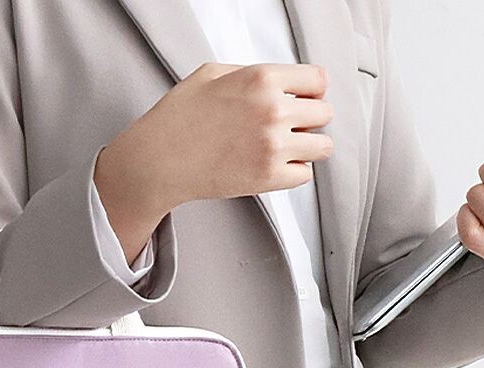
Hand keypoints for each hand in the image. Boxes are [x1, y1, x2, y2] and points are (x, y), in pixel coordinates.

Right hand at [94, 62, 333, 261]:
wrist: (159, 160)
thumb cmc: (178, 118)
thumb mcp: (212, 73)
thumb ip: (251, 74)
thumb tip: (277, 82)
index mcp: (262, 78)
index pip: (318, 80)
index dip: (311, 91)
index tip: (303, 99)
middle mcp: (273, 110)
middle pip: (324, 113)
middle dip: (309, 118)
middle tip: (290, 126)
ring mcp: (273, 146)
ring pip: (322, 146)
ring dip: (308, 146)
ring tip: (288, 148)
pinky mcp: (268, 178)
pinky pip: (305, 174)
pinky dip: (295, 171)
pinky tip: (276, 165)